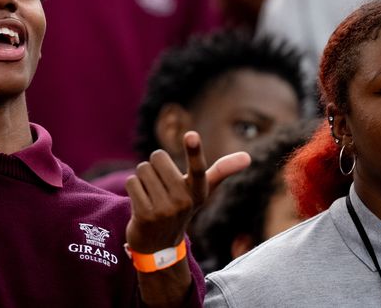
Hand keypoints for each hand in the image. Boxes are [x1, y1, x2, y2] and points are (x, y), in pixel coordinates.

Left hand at [125, 133, 249, 252]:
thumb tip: (248, 157)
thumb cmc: (180, 208)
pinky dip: (134, 188)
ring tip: (151, 196)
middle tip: (160, 187)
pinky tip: (141, 204)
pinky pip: (132, 182)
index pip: (198, 168)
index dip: (194, 151)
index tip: (191, 134)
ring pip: (143, 169)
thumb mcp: (201, 191)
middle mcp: (184, 201)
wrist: (159, 246)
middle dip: (154, 167)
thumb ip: (221, 171)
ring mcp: (165, 210)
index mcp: (199, 191)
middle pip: (157, 157)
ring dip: (142, 179)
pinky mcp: (146, 216)